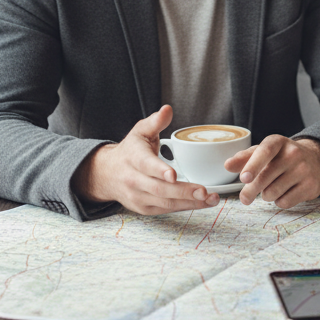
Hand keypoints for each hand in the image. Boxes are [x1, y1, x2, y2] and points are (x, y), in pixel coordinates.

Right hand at [72, 105, 219, 214]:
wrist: (108, 174)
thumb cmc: (130, 150)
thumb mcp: (140, 131)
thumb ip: (155, 121)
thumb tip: (167, 109)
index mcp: (133, 158)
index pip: (146, 165)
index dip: (159, 170)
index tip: (173, 174)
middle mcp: (133, 180)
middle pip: (159, 189)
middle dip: (183, 191)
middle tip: (204, 191)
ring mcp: (138, 197)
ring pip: (164, 202)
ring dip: (189, 203)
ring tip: (211, 199)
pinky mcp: (144, 208)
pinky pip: (166, 209)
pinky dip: (185, 207)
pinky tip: (202, 203)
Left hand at [224, 135, 319, 208]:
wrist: (316, 159)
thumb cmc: (282, 157)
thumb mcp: (265, 152)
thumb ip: (245, 158)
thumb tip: (227, 165)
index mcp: (278, 142)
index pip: (264, 152)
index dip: (253, 166)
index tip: (243, 179)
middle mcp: (293, 153)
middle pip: (265, 177)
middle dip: (250, 191)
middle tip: (245, 198)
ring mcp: (304, 169)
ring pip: (273, 192)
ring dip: (266, 195)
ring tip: (272, 188)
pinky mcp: (311, 185)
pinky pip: (285, 202)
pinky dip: (279, 201)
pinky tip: (284, 192)